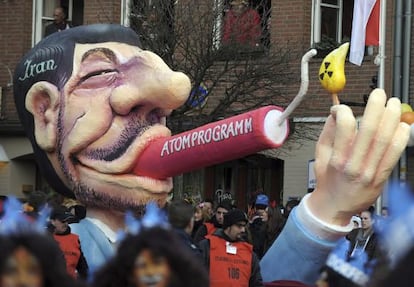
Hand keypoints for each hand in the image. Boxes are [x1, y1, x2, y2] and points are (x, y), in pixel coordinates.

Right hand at [307, 89, 409, 225]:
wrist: (335, 207)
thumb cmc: (327, 181)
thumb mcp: (320, 157)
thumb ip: (327, 133)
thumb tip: (336, 113)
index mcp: (337, 159)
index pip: (345, 127)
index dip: (345, 111)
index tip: (342, 108)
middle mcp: (355, 165)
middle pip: (370, 130)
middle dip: (376, 107)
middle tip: (378, 94)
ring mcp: (371, 172)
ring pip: (386, 140)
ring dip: (392, 118)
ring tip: (393, 104)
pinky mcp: (382, 177)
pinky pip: (395, 154)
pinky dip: (401, 137)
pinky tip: (402, 125)